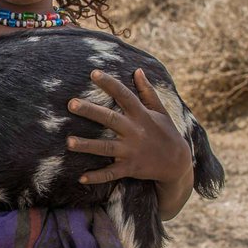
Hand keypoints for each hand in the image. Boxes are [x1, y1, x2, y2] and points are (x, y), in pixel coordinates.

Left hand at [66, 68, 192, 186]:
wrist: (178, 163)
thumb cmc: (166, 133)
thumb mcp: (160, 111)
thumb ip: (147, 91)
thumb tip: (138, 70)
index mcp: (141, 115)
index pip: (124, 95)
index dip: (110, 83)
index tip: (93, 73)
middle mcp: (135, 131)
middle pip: (110, 119)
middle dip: (90, 111)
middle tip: (71, 103)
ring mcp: (131, 151)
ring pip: (106, 147)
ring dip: (87, 145)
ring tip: (68, 142)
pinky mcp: (130, 168)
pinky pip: (111, 173)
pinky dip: (97, 176)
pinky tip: (81, 177)